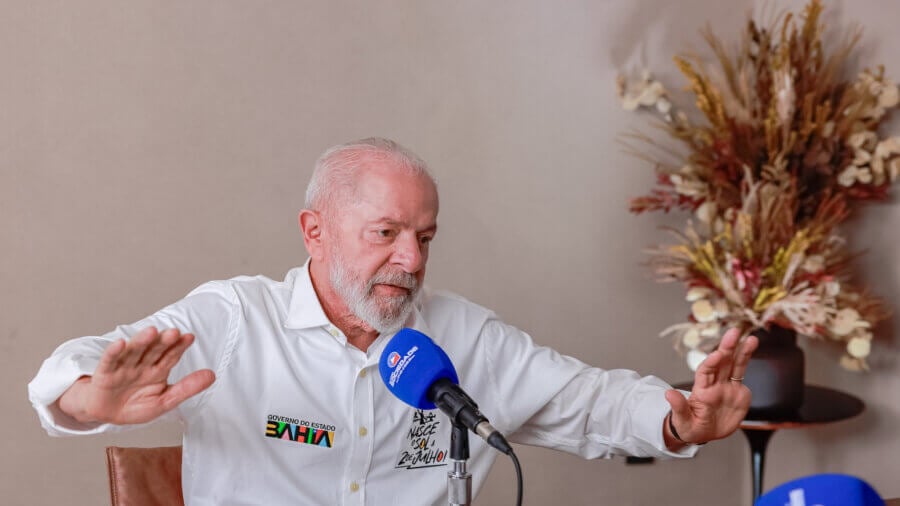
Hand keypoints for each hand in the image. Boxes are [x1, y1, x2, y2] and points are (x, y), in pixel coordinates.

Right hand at [56, 326, 214, 424]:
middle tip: (173, 332)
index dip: (179, 346)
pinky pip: (109, 361)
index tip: (189, 337)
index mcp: (158, 369)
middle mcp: (142, 364)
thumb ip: (187, 388)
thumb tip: (212, 375)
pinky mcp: (105, 374)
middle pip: (154, 350)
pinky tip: (121, 343)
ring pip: (133, 352)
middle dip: (163, 341)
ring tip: (152, 332)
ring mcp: (124, 367)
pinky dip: (114, 352)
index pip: (171, 355)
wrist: (107, 415)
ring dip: (141, 341)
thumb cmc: (136, 405)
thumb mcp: (165, 401)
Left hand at [664, 327, 757, 445]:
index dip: (711, 363)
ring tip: (750, 337)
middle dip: (727, 347)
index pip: (705, 373)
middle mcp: (714, 385)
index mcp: (701, 391)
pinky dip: (746, 359)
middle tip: (734, 332)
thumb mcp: (682, 420)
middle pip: (721, 363)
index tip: (717, 354)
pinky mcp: (738, 392)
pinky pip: (741, 373)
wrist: (704, 433)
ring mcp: (727, 387)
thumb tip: (668, 394)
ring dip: (741, 350)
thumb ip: (678, 407)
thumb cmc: (689, 426)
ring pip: (734, 365)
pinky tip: (750, 345)